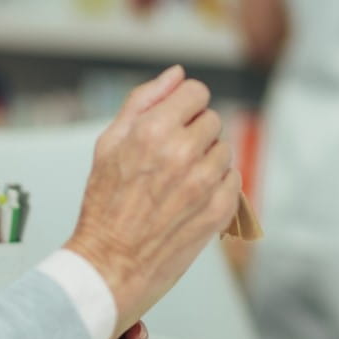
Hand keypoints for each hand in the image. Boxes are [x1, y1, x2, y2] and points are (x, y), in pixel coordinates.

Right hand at [65, 66, 240, 331]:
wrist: (111, 264)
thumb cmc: (105, 205)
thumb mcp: (109, 143)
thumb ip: (143, 101)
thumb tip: (176, 74)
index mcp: (153, 130)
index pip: (196, 92)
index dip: (185, 104)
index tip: (176, 120)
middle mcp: (182, 153)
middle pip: (212, 119)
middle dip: (194, 132)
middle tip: (170, 157)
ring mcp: (204, 183)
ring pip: (224, 149)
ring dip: (207, 159)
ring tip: (178, 180)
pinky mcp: (219, 209)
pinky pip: (233, 178)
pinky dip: (217, 184)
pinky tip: (191, 197)